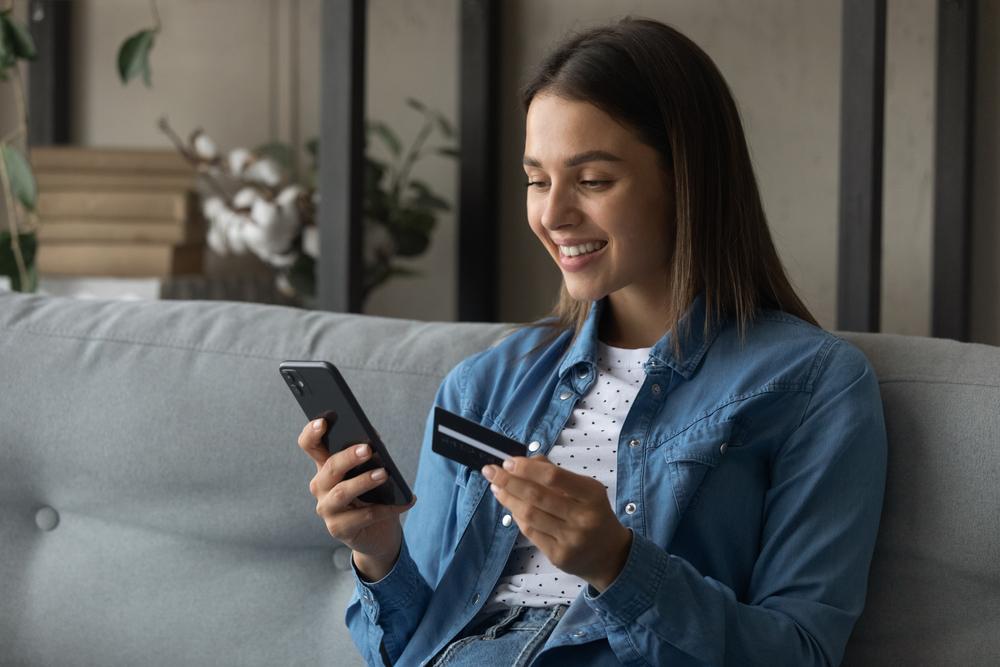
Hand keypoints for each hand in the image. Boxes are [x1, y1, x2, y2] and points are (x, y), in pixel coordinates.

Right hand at [297, 418, 415, 571]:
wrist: (379, 533)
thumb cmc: (374, 495)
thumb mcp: (372, 470)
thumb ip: (370, 453)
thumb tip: (374, 438)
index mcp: (325, 467)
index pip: (310, 446)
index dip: (312, 433)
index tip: (323, 421)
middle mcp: (320, 487)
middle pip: (329, 468)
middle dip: (348, 457)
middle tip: (368, 449)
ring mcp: (327, 509)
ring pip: (342, 492)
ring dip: (364, 482)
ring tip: (384, 474)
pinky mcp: (339, 529)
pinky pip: (364, 516)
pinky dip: (388, 508)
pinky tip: (406, 501)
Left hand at [482, 455, 631, 592]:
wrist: (610, 556)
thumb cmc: (593, 514)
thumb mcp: (585, 489)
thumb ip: (556, 474)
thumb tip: (524, 461)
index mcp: (591, 494)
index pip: (553, 477)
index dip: (527, 468)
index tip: (508, 462)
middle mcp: (582, 518)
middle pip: (536, 496)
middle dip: (509, 481)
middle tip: (491, 471)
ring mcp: (570, 539)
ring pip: (529, 515)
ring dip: (508, 499)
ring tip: (497, 488)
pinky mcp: (558, 556)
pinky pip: (531, 533)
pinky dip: (518, 517)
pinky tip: (512, 507)